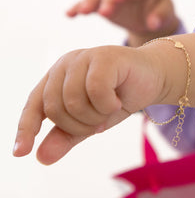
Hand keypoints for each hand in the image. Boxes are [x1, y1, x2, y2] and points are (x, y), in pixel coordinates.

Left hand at [13, 45, 164, 164]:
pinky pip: (96, 90)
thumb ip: (67, 136)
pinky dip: (108, 105)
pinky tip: (118, 101)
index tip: (22, 151)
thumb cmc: (120, 97)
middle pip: (55, 107)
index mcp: (58, 76)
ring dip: (95, 117)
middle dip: (78, 125)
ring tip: (110, 110)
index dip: (26, 128)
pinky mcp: (105, 56)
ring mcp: (85, 57)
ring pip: (73, 101)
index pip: (35, 104)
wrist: (153, 77)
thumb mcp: (91, 121)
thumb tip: (41, 157)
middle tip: (99, 122)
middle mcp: (67, 63)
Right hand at [66, 0, 179, 45]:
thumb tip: (153, 24)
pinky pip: (89, 3)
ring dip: (90, 1)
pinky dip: (79, 7)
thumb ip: (161, 17)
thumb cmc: (160, 11)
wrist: (151, 16)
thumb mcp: (166, 13)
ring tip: (83, 13)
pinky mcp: (102, 3)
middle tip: (105, 13)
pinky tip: (69, 14)